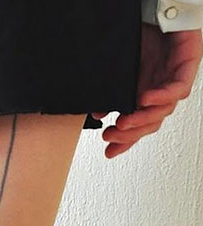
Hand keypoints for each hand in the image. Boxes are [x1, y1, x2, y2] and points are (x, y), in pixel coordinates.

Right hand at [92, 24, 201, 158]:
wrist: (156, 8)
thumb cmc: (139, 35)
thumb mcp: (117, 72)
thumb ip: (109, 95)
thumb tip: (98, 114)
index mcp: (142, 93)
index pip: (137, 124)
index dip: (125, 141)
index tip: (109, 151)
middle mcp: (158, 90)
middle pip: (150, 123)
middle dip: (130, 134)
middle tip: (112, 135)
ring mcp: (173, 79)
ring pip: (164, 111)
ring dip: (143, 119)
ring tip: (124, 121)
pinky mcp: (186, 66)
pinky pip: (177, 89)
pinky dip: (160, 97)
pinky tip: (144, 99)